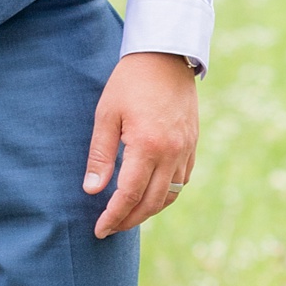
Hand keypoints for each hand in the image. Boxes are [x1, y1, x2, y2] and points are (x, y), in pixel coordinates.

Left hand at [84, 51, 198, 238]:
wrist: (165, 55)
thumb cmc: (130, 82)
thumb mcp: (106, 115)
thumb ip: (100, 155)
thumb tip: (92, 191)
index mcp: (147, 146)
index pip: (129, 195)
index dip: (113, 216)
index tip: (99, 230)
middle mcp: (172, 152)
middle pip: (152, 202)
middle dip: (130, 220)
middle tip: (110, 229)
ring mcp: (186, 149)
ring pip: (171, 195)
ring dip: (149, 210)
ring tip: (128, 216)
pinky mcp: (193, 143)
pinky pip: (183, 180)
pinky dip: (166, 194)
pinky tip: (150, 194)